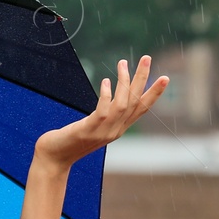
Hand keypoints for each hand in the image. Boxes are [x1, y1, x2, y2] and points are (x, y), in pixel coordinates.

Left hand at [34, 55, 168, 169]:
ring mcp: (104, 131)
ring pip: (123, 104)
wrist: (54, 160)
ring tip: (123, 62)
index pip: (141, 109)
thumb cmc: (69, 141)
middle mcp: (115, 131)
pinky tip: (105, 81)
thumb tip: (109, 95)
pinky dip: (107, 95)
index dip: (154, 94)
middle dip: (143, 79)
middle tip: (147, 58)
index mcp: (118, 129)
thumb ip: (103, 115)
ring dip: (125, 82)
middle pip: (135, 102)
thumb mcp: (92, 127)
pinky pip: (104, 110)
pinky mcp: (90, 129)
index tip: (165, 78)